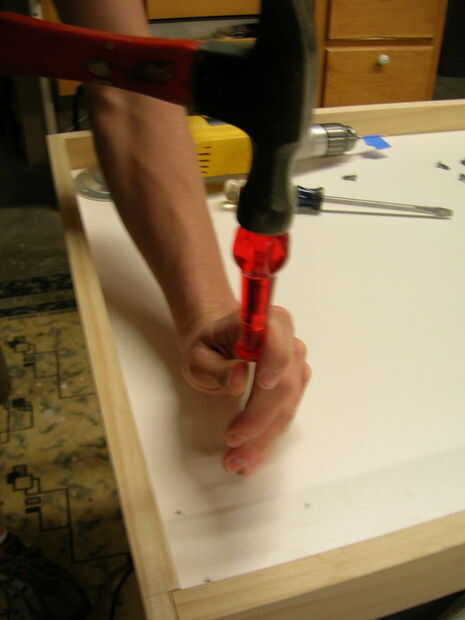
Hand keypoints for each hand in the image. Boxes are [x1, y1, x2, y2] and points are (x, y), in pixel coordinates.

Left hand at [181, 306, 310, 475]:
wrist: (219, 345)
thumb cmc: (208, 346)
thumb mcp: (198, 354)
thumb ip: (216, 366)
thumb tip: (239, 377)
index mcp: (267, 323)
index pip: (279, 339)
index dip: (276, 360)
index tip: (261, 383)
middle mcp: (289, 343)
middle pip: (284, 383)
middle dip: (260, 418)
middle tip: (233, 441)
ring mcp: (296, 367)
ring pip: (287, 406)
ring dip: (264, 438)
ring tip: (238, 461)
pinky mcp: (295, 389)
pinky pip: (284, 416)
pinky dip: (267, 439)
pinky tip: (250, 458)